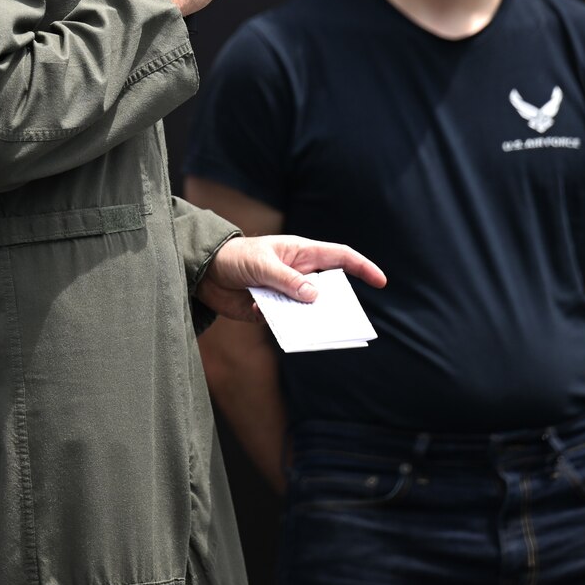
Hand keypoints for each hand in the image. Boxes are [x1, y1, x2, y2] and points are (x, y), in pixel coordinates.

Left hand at [196, 234, 387, 322]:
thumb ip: (287, 280)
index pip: (340, 257)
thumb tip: (314, 296)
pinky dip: (288, 328)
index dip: (362, 267)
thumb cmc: (236, 257)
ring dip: (312, 320)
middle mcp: (298, 274)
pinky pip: (287, 323)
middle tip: (347, 321)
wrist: (204, 271)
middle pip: (328, 290)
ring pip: (309, 310)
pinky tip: (282, 329)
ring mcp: (286, 293)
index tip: (380, 281)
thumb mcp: (262, 264)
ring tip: (318, 331)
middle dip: (338, 304)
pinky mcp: (270, 310)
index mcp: (302, 253)